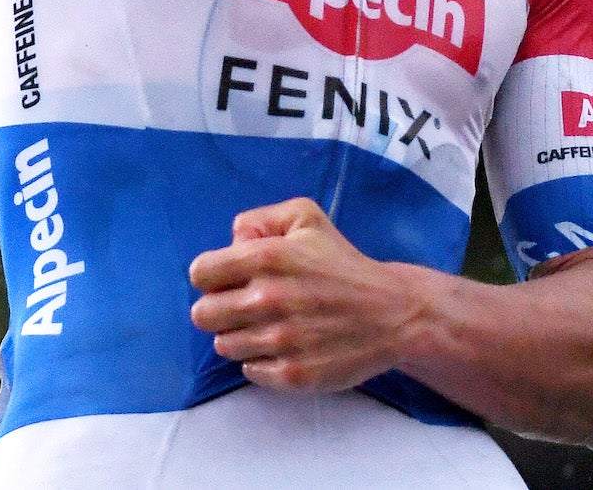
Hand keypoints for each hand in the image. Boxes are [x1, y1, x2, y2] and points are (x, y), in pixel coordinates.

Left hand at [188, 196, 424, 390]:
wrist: (392, 313)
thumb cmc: (343, 265)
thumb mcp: (306, 218)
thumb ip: (259, 219)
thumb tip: (230, 241)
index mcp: (267, 257)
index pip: (200, 274)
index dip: (213, 275)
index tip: (230, 280)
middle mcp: (268, 300)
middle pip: (202, 314)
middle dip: (220, 308)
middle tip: (247, 305)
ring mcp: (280, 341)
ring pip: (223, 345)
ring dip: (241, 335)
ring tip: (271, 325)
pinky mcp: (291, 375)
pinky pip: (248, 370)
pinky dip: (261, 360)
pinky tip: (286, 345)